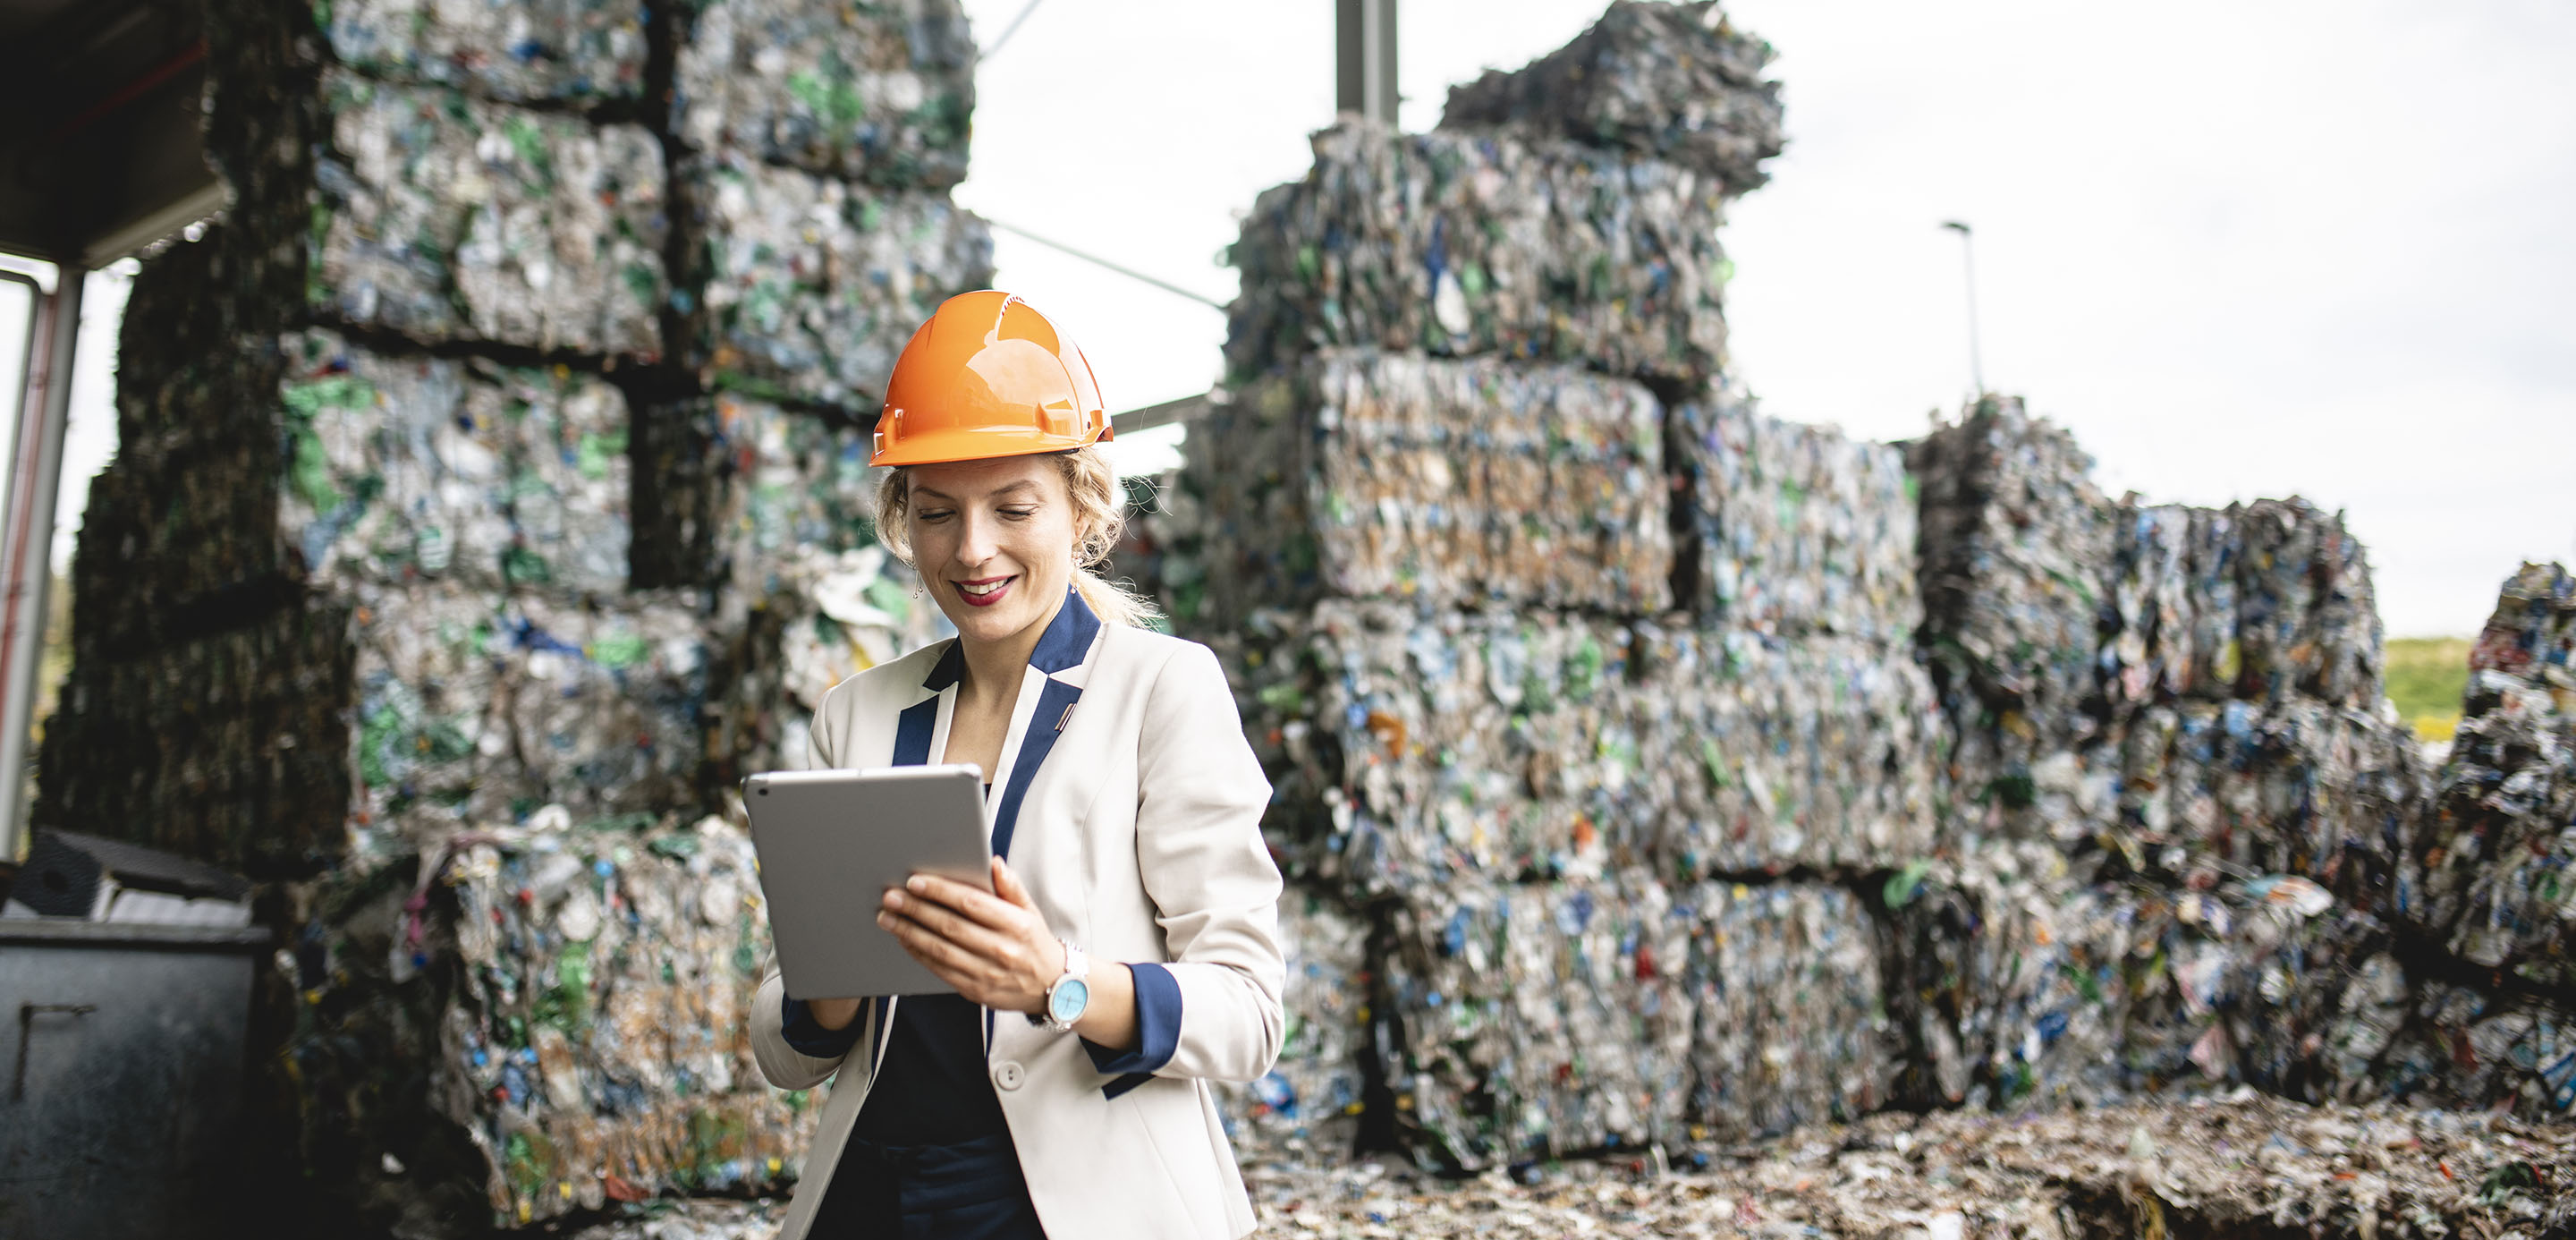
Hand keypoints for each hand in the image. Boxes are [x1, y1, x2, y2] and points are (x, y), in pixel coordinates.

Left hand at [878, 857, 1063, 1013]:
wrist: (1051, 987)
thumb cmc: (1035, 943)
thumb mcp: (1030, 911)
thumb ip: (1011, 886)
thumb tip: (994, 863)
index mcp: (1016, 925)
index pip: (971, 903)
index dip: (941, 891)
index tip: (916, 881)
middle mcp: (1001, 949)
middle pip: (950, 926)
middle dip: (916, 909)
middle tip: (891, 897)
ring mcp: (987, 973)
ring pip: (939, 950)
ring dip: (909, 932)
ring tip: (888, 918)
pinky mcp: (975, 990)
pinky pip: (940, 970)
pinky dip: (918, 953)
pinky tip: (905, 939)